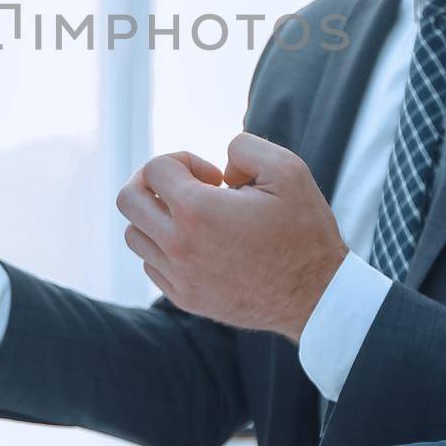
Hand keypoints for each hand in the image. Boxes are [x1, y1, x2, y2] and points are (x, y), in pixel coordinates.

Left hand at [118, 133, 346, 341]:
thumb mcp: (287, 170)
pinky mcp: (186, 299)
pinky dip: (164, 248)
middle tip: (184, 186)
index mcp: (198, 212)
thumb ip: (244, 147)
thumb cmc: (305, 232)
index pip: (155, 169)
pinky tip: (199, 244)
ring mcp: (179, 277)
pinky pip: (151, 265)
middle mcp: (179, 246)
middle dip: (152, 183)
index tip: (213, 176)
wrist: (317, 297)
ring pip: (134, 235)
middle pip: (128, 200)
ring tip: (193, 217)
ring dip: (156, 217)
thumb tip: (218, 167)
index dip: (183, 160)